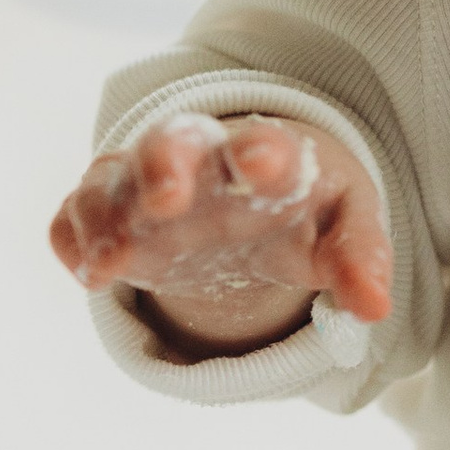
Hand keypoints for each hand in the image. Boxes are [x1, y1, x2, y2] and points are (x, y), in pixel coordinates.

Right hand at [49, 114, 391, 360]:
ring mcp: (147, 185)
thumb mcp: (345, 225)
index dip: (262, 153)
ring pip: (111, 180)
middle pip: (172, 142)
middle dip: (166, 164)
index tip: (264, 163)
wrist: (258, 189)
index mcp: (267, 155)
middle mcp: (199, 160)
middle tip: (166, 200)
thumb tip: (374, 308)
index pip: (264, 144)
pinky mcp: (112, 216)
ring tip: (112, 264)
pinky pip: (75, 217)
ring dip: (108, 216)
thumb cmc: (307, 205)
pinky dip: (75, 238)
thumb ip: (359, 259)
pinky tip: (88, 272)